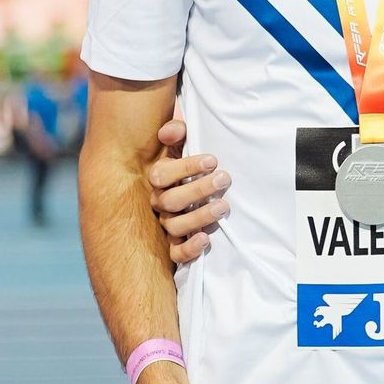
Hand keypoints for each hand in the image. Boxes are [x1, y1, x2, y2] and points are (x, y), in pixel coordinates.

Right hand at [149, 118, 226, 264]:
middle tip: (225, 179)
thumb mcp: (183, 143)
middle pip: (170, 201)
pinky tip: (205, 239)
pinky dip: (188, 249)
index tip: (213, 160)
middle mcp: (160, 202)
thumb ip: (177, 132)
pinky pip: (176, 253)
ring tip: (224, 206)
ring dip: (199, 217)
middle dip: (198, 189)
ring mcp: (167, 223)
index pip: (161, 175)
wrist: (196, 182)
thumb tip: (172, 131)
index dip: (185, 168)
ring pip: (175, 226)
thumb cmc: (191, 160)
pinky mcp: (177, 243)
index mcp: (159, 178)